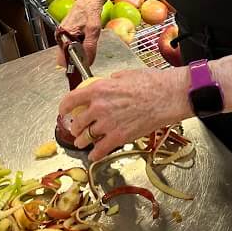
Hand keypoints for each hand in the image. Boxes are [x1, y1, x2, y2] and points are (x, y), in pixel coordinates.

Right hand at [56, 0, 105, 66]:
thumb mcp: (93, 29)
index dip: (73, 65)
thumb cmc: (90, 10)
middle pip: (66, 57)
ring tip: (88, 43)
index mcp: (62, 35)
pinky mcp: (68, 33)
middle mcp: (60, 36)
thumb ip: (90, 47)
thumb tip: (88, 62)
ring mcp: (63, 35)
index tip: (83, 65)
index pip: (62, 60)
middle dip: (77, 58)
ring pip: (70, 51)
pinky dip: (80, 46)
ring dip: (79, 52)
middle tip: (89, 53)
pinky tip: (86, 40)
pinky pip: (72, 45)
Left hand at [58, 67, 189, 160]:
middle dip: (74, 128)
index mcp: (98, 89)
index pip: (71, 99)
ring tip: (82, 143)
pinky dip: (95, 154)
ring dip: (82, 141)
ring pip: (86, 137)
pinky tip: (94, 155)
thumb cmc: (151, 83)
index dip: (64, 107)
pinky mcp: (119, 137)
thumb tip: (107, 83)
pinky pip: (100, 150)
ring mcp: (108, 124)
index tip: (64, 111)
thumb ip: (111, 81)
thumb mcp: (125, 75)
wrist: (167, 96)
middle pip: (78, 122)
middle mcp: (99, 107)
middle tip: (76, 129)